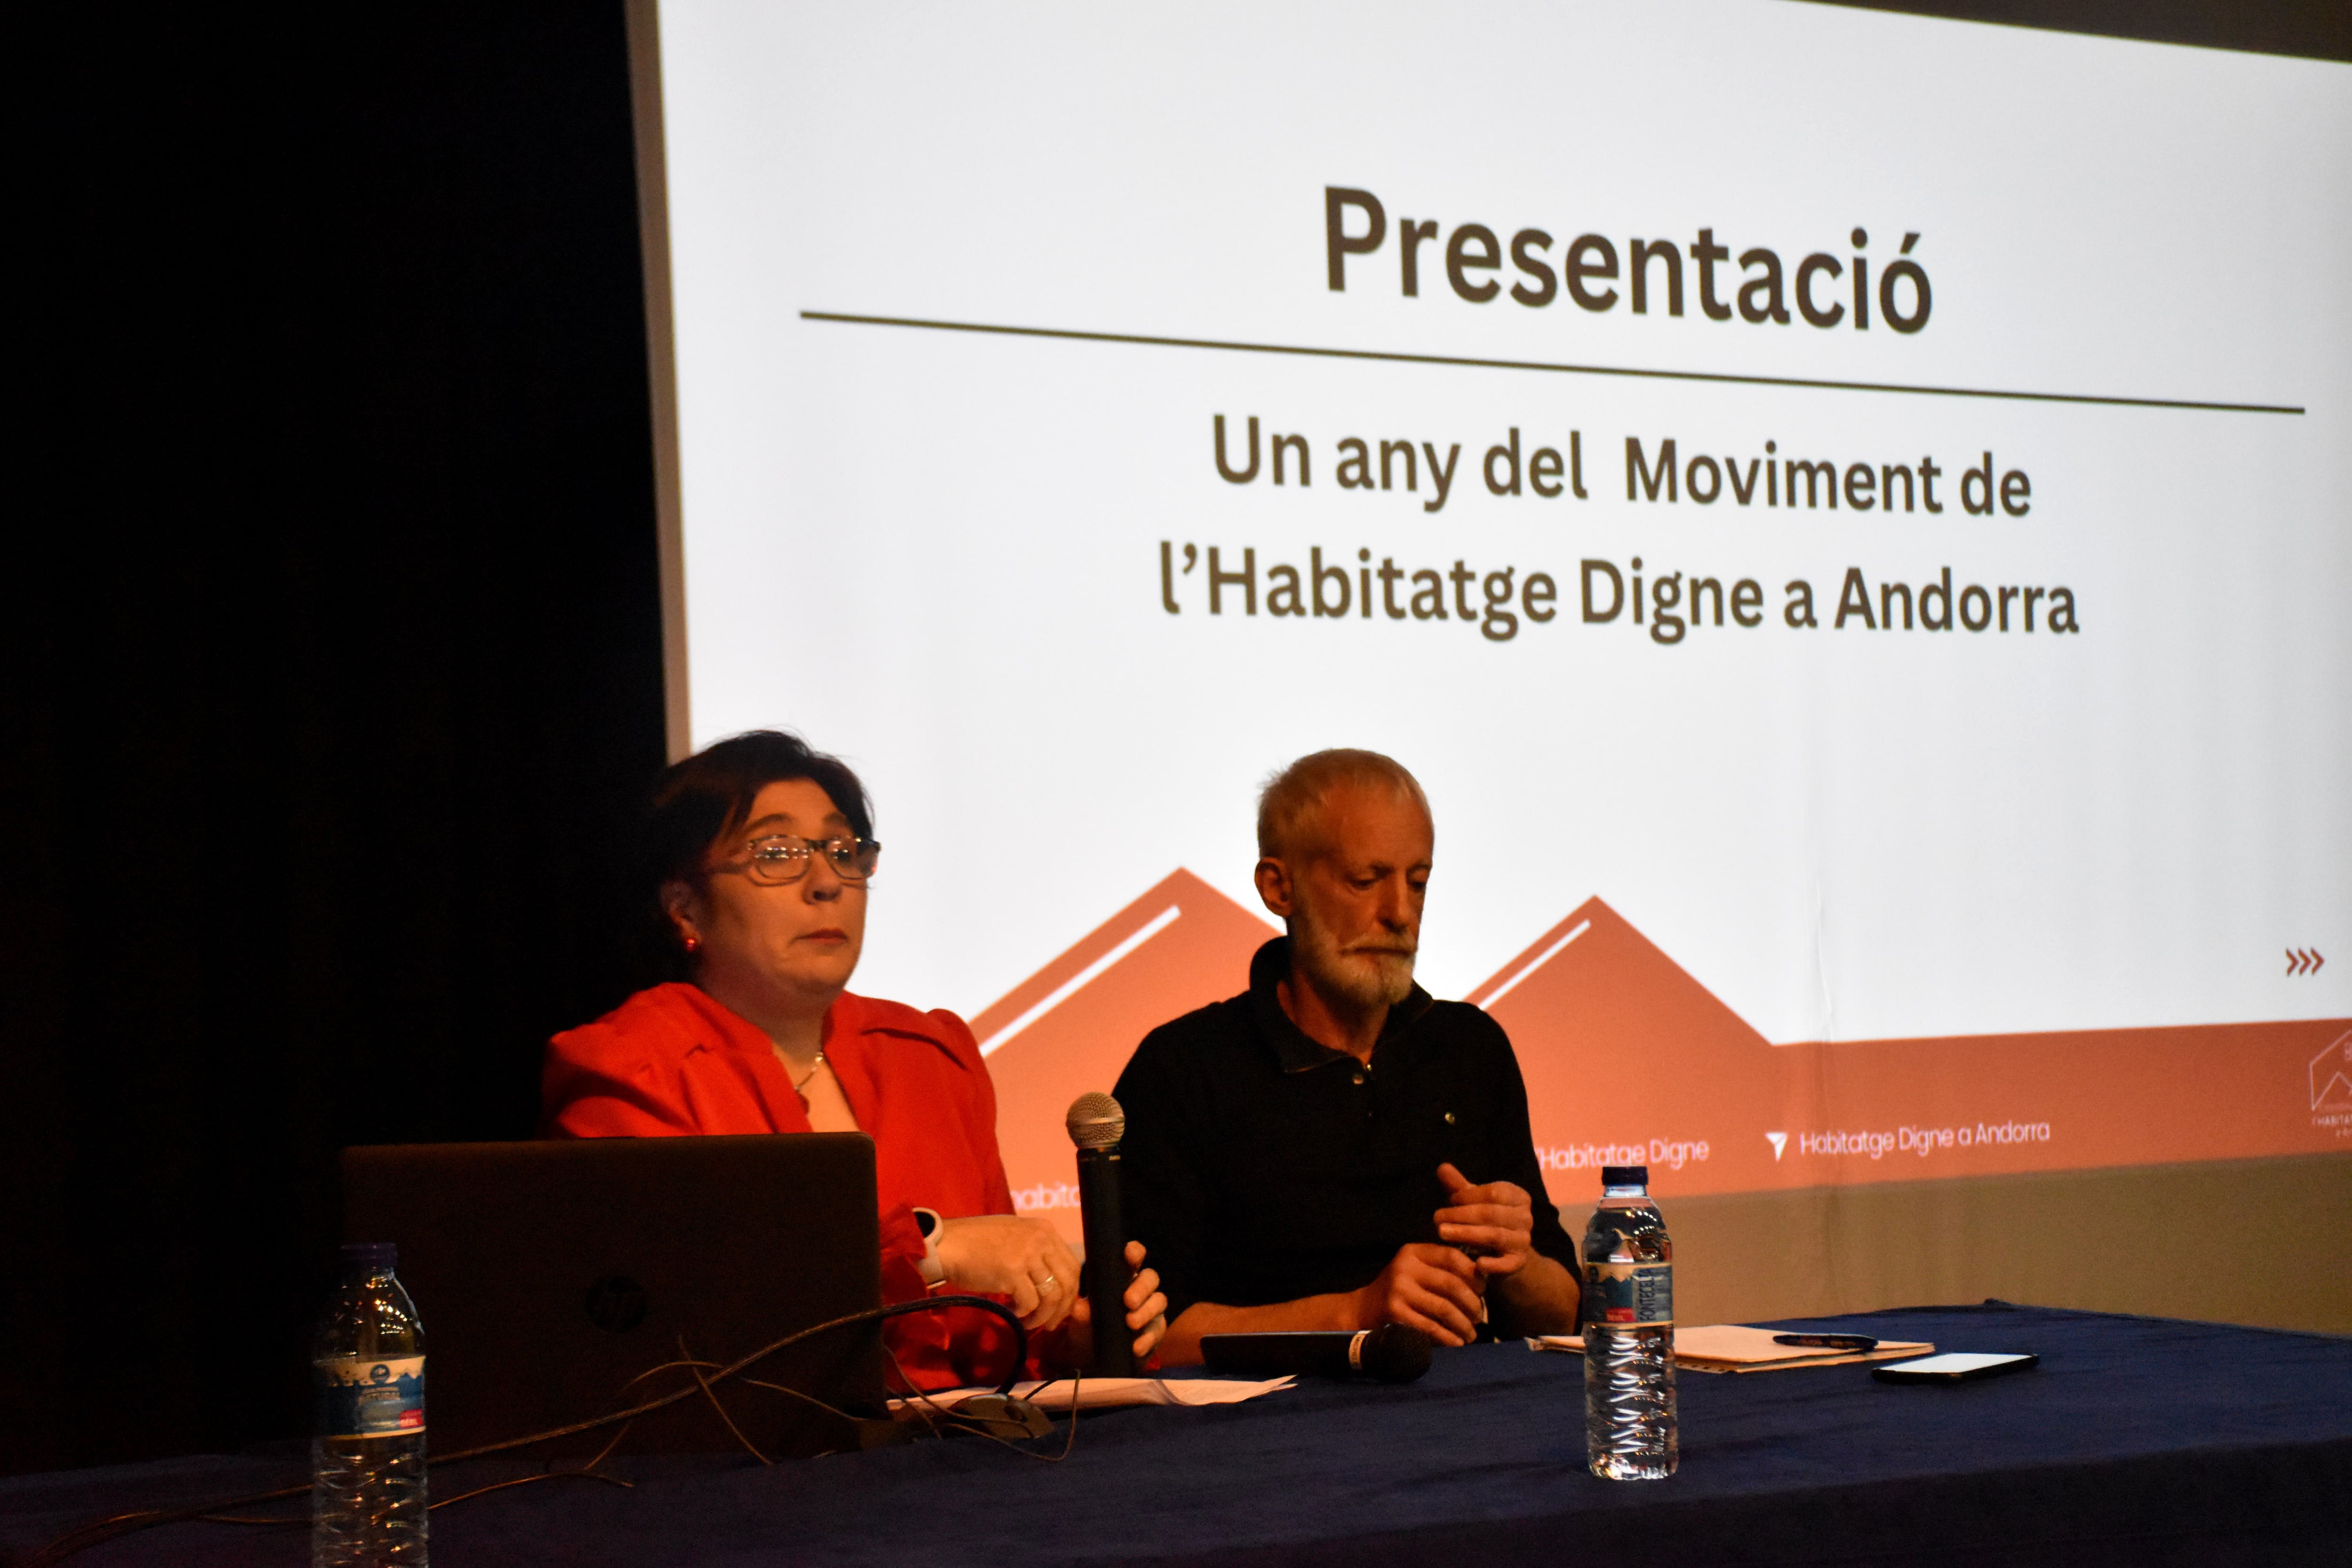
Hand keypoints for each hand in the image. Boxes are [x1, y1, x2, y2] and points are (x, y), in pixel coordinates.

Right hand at [934, 1214, 1083, 1331]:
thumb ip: (1037, 1254)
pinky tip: (1011, 1312)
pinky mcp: (1012, 1272)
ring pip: (1051, 1296)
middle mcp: (1041, 1239)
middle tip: (1050, 1324)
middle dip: (1062, 1309)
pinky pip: (1029, 1303)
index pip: (1073, 1265)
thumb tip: (1055, 1285)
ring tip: (1029, 1322)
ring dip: (1042, 1316)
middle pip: (1068, 1282)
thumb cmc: (978, 1243)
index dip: (1070, 1292)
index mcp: (1044, 1230)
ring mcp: (1027, 1255)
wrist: (949, 1244)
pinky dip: (1023, 1313)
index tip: (1060, 1308)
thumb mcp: (1016, 1238)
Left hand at [1063, 1241, 1170, 1365]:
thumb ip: (1082, 1313)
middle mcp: (1141, 1290)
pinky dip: (1147, 1339)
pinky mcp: (1155, 1332)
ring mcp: (1151, 1310)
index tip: (1129, 1253)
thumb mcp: (1081, 1320)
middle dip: (1141, 1288)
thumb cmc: (1088, 1327)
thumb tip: (1080, 1307)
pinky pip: (1158, 1331)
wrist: (1092, 1357)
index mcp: (1122, 1278)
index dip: (1134, 1252)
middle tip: (1128, 1301)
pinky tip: (1136, 1347)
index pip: (1133, 1259)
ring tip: (1131, 1323)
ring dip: (1146, 1312)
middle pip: (1151, 1278)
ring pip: (1159, 1301)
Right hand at [1353, 1242, 1485, 1346]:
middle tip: (1479, 1316)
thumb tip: (1483, 1278)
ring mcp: (1398, 1290)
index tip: (1483, 1289)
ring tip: (1471, 1333)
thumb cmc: (1401, 1290)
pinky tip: (1457, 1342)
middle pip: (1451, 1284)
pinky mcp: (1394, 1313)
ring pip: (1444, 1308)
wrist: (1363, 1309)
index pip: (1452, 1256)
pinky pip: (1430, 1327)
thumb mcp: (1417, 1270)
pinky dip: (1448, 1337)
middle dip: (1472, 1303)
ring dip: (1463, 1324)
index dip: (1473, 1273)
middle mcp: (1404, 1267)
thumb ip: (1442, 1269)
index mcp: (1413, 1252)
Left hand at [1434, 1162, 1535, 1281]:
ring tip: (1442, 1233)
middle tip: (1437, 1219)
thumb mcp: (1474, 1202)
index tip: (1449, 1200)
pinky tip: (1477, 1264)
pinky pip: (1507, 1263)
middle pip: (1491, 1213)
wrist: (1508, 1256)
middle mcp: (1525, 1217)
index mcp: (1518, 1196)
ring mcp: (1523, 1241)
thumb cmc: (1486, 1222)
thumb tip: (1442, 1167)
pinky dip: (1493, 1264)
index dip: (1468, 1196)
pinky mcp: (1519, 1262)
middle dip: (1461, 1215)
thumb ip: (1459, 1187)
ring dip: (1466, 1233)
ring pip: (1494, 1235)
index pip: (1493, 1193)